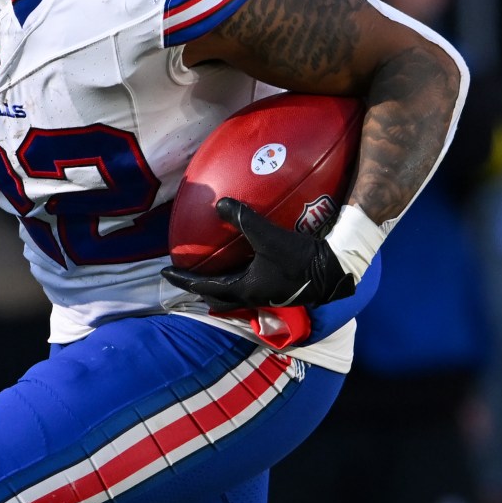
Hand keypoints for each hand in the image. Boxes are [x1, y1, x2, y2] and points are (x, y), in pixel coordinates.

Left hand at [162, 198, 356, 310]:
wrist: (335, 270)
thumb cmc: (300, 257)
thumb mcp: (268, 235)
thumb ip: (244, 219)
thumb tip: (220, 203)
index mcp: (245, 288)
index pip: (205, 286)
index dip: (184, 279)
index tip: (166, 273)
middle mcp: (253, 296)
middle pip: (218, 299)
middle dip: (201, 290)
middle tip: (188, 279)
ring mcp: (268, 296)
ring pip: (236, 297)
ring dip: (221, 289)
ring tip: (213, 275)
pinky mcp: (281, 290)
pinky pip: (251, 289)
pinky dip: (240, 281)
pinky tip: (247, 266)